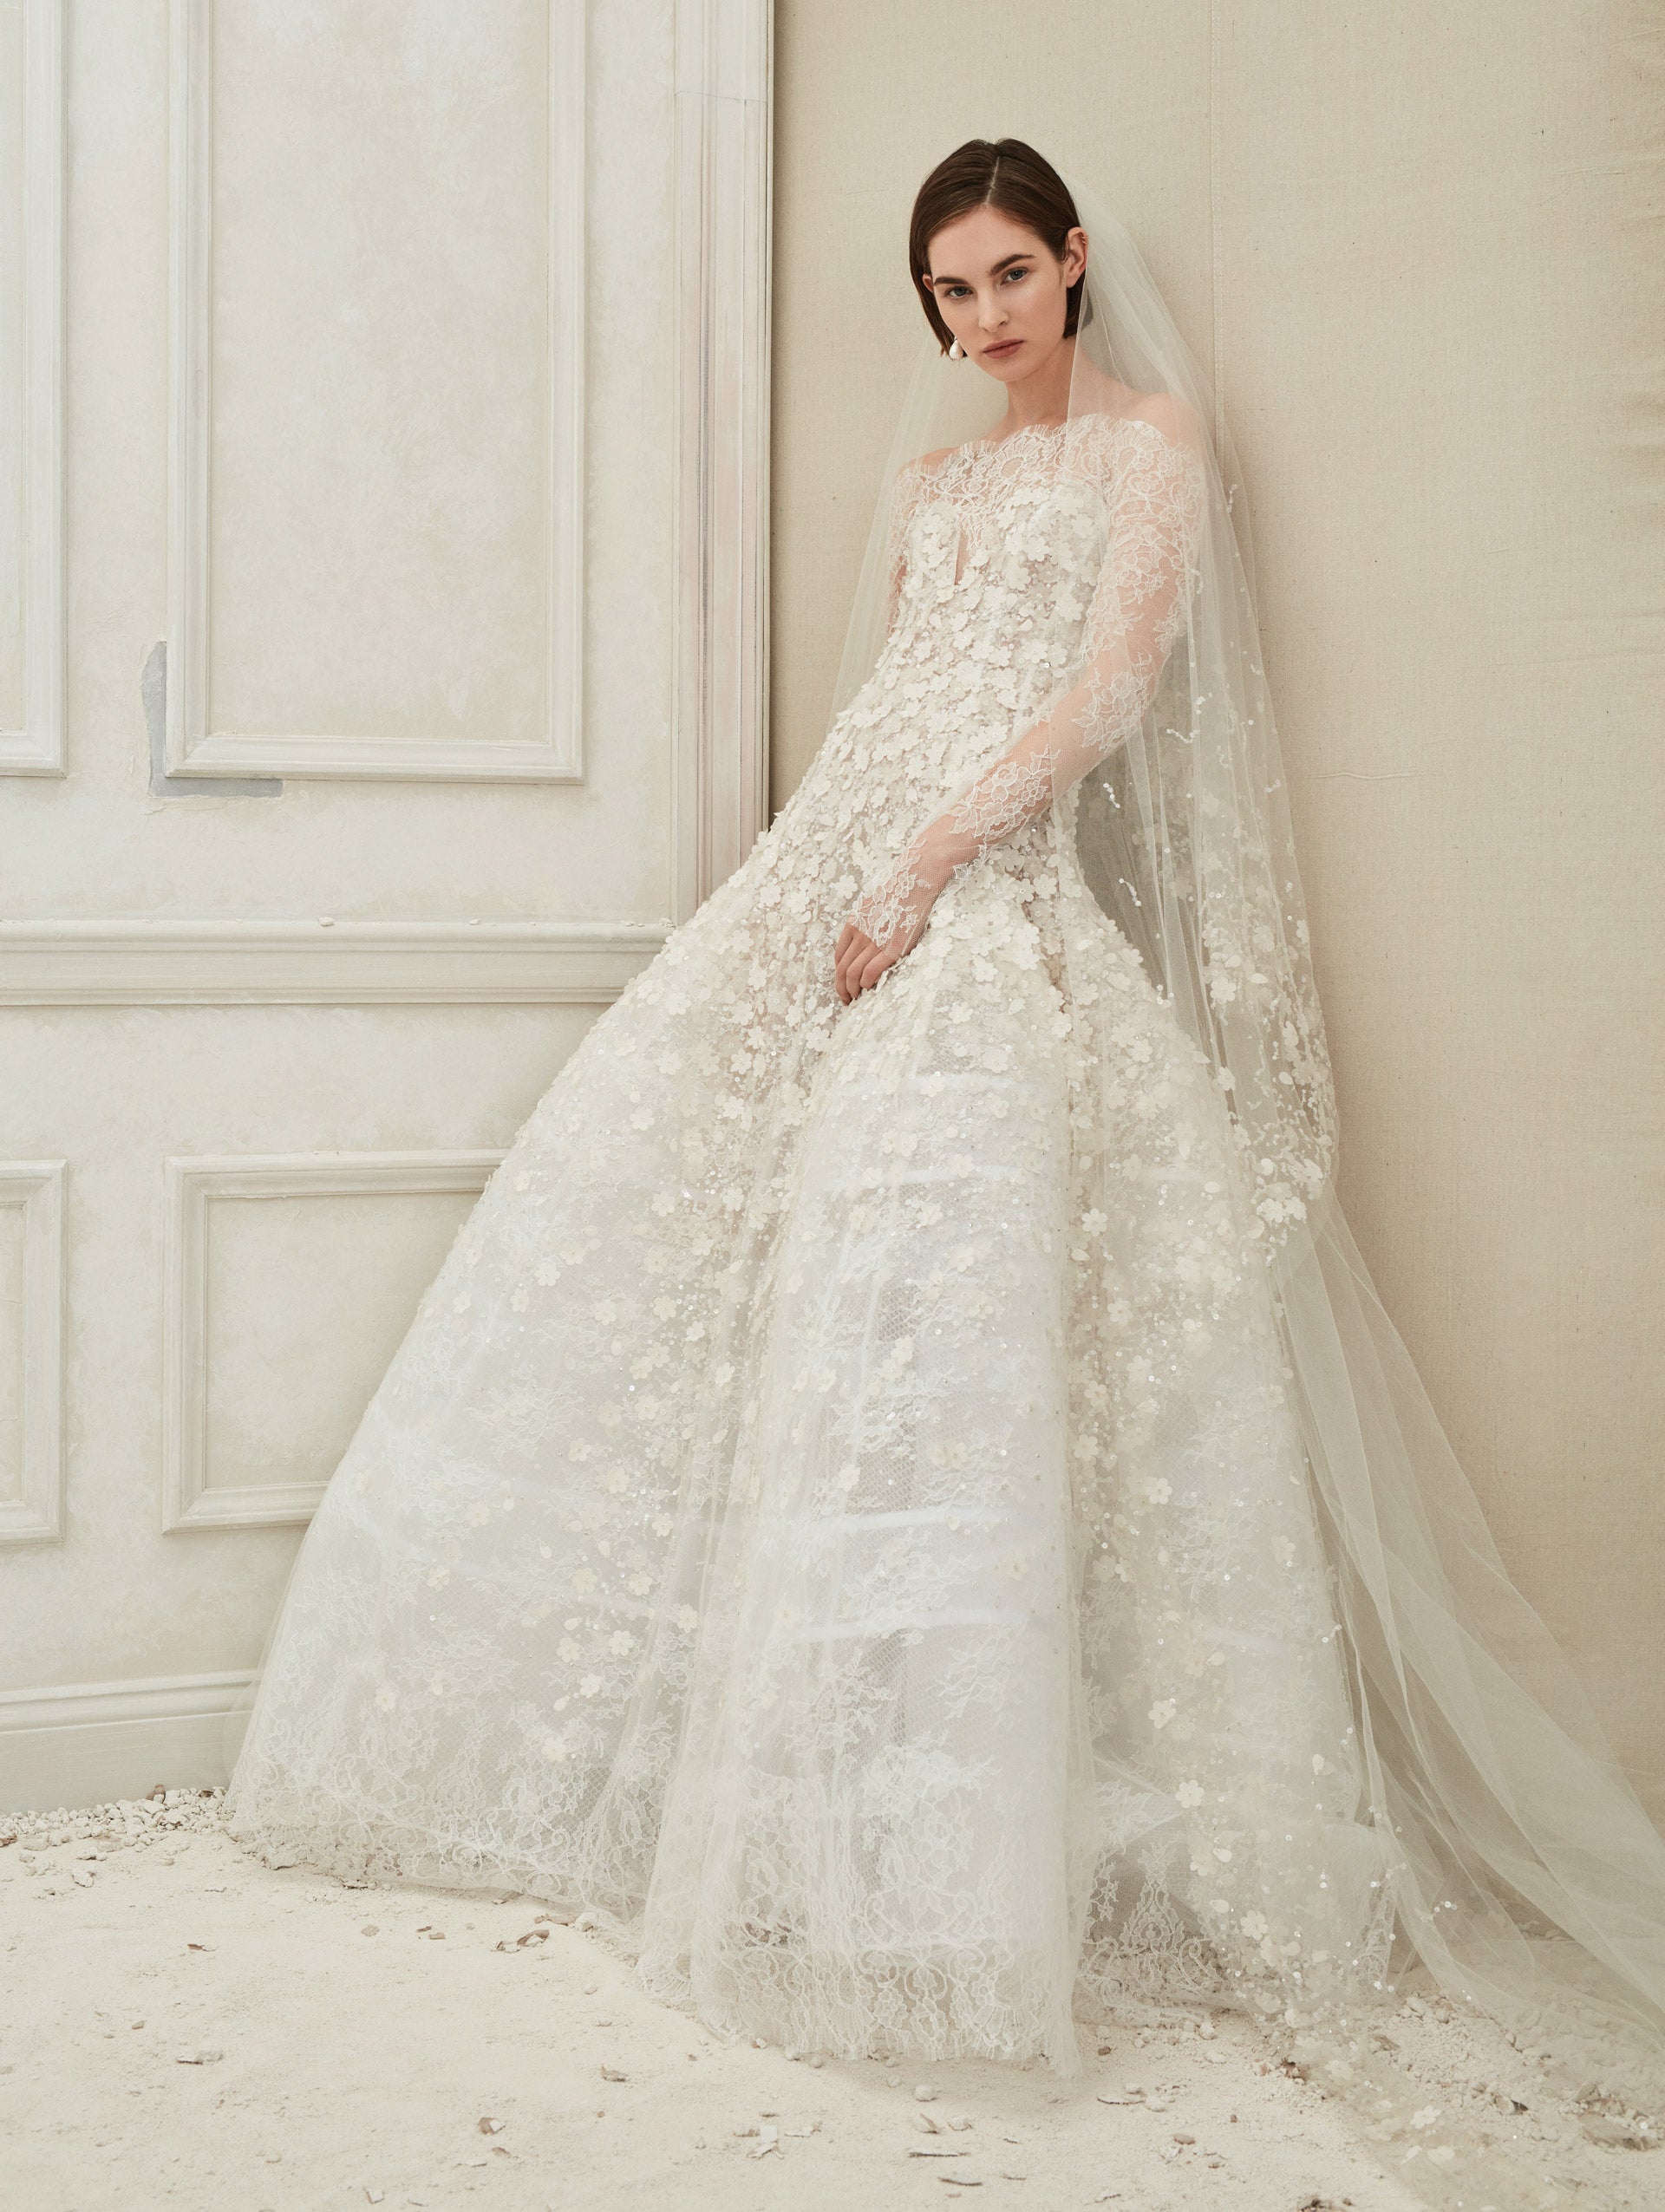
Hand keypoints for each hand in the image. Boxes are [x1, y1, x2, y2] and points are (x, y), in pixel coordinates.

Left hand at [834, 833, 951, 1004]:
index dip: (838, 974)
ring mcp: (875, 941)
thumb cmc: (902, 886)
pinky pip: (870, 972)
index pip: (838, 955)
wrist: (918, 875)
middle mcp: (860, 933)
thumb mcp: (876, 901)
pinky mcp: (892, 948)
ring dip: (852, 991)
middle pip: (842, 969)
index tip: (843, 984)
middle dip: (841, 988)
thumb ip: (870, 918)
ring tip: (856, 1001)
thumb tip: (873, 930)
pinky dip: (866, 984)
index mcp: (854, 922)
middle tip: (846, 1000)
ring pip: (852, 974)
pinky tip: (869, 990)